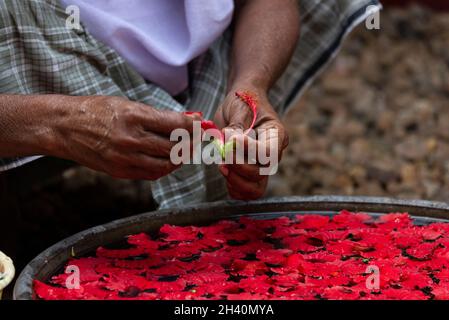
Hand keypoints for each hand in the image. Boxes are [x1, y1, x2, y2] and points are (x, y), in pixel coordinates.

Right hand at [52, 96, 193, 179]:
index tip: (202, 125)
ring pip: (166, 164)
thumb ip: (157, 115)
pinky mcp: (120, 172)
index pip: (176, 125)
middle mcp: (131, 139)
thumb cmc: (95, 110)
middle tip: (196, 139)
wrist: (63, 127)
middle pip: (175, 148)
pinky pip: (151, 174)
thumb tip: (186, 120)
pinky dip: (164, 168)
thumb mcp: (127, 104)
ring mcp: (125, 158)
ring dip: (180, 158)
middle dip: (190, 143)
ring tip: (184, 150)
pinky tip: (167, 160)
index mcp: (134, 117)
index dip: (194, 126)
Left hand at [214, 88, 288, 199]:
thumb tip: (231, 142)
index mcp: (276, 135)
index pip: (269, 153)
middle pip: (261, 173)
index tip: (232, 140)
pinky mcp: (249, 172)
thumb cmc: (243, 101)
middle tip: (223, 152)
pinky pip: (245, 192)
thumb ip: (236, 127)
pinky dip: (234, 188)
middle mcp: (272, 154)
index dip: (249, 151)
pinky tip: (225, 172)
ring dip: (235, 181)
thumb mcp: (239, 107)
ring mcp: (261, 165)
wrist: (240, 103)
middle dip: (238, 166)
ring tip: (221, 165)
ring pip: (255, 188)